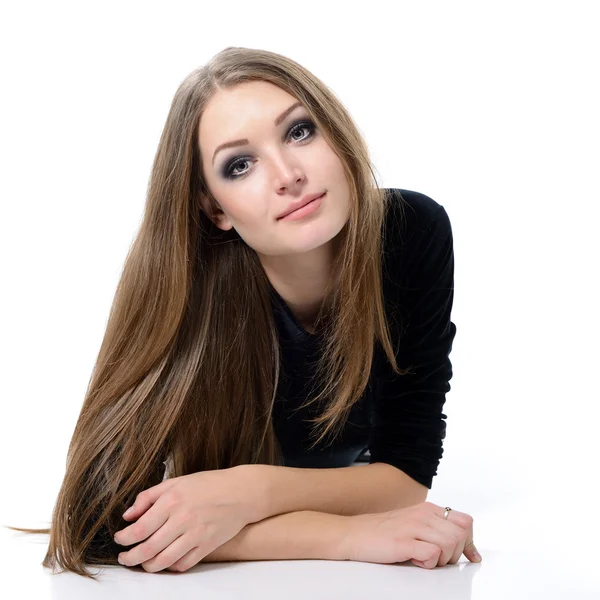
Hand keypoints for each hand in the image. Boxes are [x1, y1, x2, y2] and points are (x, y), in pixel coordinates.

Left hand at [113, 465, 257, 571]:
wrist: (241, 492)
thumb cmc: (209, 484)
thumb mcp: (177, 481)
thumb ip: (149, 496)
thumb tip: (128, 515)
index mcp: (172, 500)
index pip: (140, 528)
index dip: (124, 538)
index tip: (119, 539)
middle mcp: (182, 519)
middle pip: (147, 549)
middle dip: (130, 558)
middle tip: (124, 558)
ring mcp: (196, 534)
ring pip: (163, 561)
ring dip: (147, 566)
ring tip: (142, 563)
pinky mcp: (207, 546)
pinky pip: (183, 565)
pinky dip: (170, 567)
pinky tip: (165, 561)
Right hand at [340, 501, 481, 568]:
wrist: (352, 533)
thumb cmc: (381, 532)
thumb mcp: (412, 523)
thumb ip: (433, 528)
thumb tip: (460, 543)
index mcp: (427, 509)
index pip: (464, 521)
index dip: (470, 541)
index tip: (470, 556)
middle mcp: (422, 515)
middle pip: (461, 534)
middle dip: (455, 553)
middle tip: (438, 560)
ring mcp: (413, 527)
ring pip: (449, 544)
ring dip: (442, 559)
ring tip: (424, 560)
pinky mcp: (403, 542)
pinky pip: (432, 554)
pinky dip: (428, 564)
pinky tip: (415, 561)